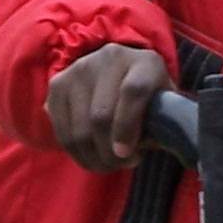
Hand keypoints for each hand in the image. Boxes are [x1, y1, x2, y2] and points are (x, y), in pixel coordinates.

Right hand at [46, 44, 171, 171]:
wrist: (119, 73)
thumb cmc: (149, 98)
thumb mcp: (165, 106)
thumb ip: (164, 125)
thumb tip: (158, 147)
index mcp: (145, 62)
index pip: (133, 91)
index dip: (128, 127)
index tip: (128, 155)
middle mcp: (110, 58)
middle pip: (100, 115)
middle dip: (109, 152)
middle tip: (121, 164)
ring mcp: (79, 68)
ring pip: (79, 127)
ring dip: (92, 156)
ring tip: (107, 163)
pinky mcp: (58, 84)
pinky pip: (61, 129)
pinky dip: (75, 152)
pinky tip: (90, 155)